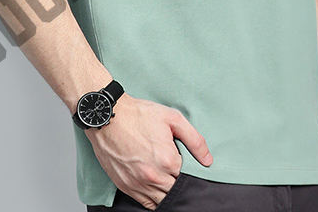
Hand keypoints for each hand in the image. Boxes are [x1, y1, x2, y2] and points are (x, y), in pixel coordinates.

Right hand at [85, 93, 212, 209]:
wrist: (109, 116)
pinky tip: (155, 186)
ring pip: (162, 200)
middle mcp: (153, 176)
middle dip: (178, 181)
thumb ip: (194, 140)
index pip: (187, 176)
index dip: (187, 169)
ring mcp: (138, 184)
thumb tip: (208, 161)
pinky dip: (154, 198)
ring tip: (165, 176)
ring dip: (167, 191)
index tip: (182, 160)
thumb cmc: (139, 115)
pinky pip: (146, 204)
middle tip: (174, 168)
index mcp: (168, 160)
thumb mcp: (172, 118)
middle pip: (176, 190)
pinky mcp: (125, 186)